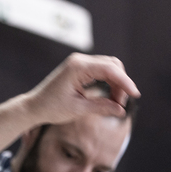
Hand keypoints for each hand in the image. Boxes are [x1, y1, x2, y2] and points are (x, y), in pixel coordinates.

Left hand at [25, 53, 139, 124]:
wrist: (35, 106)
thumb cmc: (52, 108)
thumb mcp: (78, 110)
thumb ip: (102, 107)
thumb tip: (121, 110)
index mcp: (78, 67)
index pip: (110, 69)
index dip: (125, 82)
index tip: (135, 95)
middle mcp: (80, 61)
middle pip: (113, 65)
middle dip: (122, 84)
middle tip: (121, 105)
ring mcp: (81, 63)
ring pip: (110, 68)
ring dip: (117, 85)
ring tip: (116, 104)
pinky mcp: (81, 69)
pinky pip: (102, 72)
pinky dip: (110, 84)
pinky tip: (111, 98)